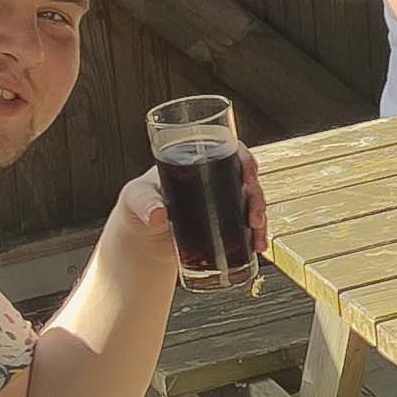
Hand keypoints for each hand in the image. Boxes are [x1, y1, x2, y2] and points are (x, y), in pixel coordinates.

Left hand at [107, 152, 268, 282]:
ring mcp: (221, 200)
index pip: (228, 150)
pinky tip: (256, 246)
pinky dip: (255, 234)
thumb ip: (145, 204)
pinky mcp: (223, 222)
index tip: (249, 175)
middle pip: (246, 177)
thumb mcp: (136, 200)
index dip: (245, 159)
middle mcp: (213, 177)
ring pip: (251, 200)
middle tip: (253, 217)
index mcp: (196, 160)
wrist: (141, 237)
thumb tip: (157, 214)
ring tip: (257, 238)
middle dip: (257, 195)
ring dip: (260, 216)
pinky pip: (246, 224)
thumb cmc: (137, 206)